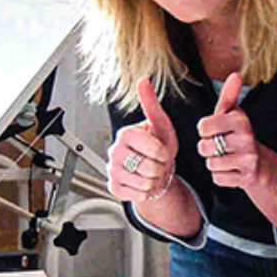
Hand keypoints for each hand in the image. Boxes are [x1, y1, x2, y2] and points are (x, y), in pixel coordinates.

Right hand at [107, 78, 177, 202]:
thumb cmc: (158, 146)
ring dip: (154, 181)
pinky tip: (143, 182)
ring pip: (145, 183)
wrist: (154, 170)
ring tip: (151, 172)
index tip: (162, 150)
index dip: (164, 153)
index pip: (154, 149)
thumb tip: (143, 81)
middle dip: (160, 168)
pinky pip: (138, 195)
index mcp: (125, 134)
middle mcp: (114, 151)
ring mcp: (112, 170)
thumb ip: (152, 105)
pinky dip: (146, 191)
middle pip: (150, 168)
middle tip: (157, 163)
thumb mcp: (161, 125)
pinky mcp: (114, 187)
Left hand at [196, 73, 260, 188]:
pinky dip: (220, 176)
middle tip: (219, 146)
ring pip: (211, 164)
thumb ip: (229, 95)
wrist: (258, 162)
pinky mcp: (246, 178)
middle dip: (207, 149)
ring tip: (225, 157)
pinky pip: (217, 179)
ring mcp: (248, 160)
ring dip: (213, 163)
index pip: (204, 126)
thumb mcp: (232, 113)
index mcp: (240, 120)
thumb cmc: (237, 134)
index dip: (204, 130)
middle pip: (204, 147)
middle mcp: (246, 139)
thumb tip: (236, 74)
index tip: (215, 130)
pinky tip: (230, 169)